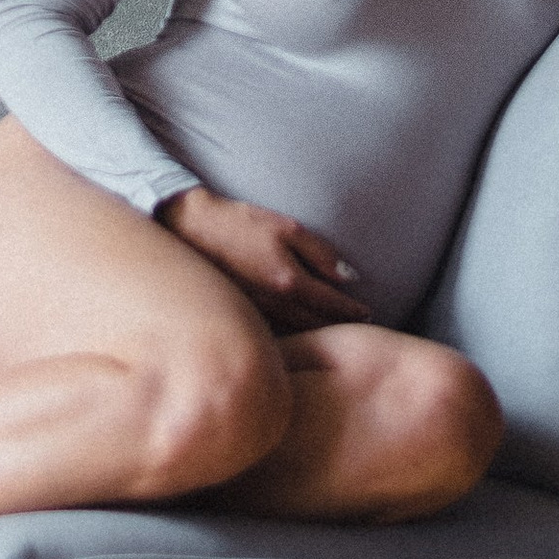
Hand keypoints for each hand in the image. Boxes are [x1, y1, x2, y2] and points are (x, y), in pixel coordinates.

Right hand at [155, 186, 371, 332]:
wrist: (191, 230)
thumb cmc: (240, 224)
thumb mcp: (287, 228)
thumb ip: (320, 253)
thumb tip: (348, 278)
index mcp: (290, 282)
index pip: (332, 305)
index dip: (353, 311)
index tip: (367, 315)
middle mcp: (276, 305)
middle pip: (317, 326)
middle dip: (339, 327)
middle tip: (358, 329)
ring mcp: (257, 314)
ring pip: (297, 333)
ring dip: (317, 334)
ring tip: (333, 333)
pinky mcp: (242, 315)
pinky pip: (275, 332)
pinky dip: (293, 335)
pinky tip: (299, 332)